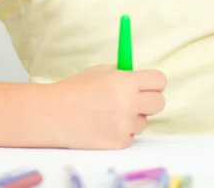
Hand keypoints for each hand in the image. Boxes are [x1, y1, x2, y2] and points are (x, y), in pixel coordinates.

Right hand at [49, 65, 165, 149]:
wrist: (53, 114)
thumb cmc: (76, 89)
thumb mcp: (101, 71)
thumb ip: (124, 74)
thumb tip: (142, 78)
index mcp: (125, 82)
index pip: (159, 81)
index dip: (154, 82)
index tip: (149, 84)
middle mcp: (129, 103)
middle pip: (159, 103)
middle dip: (149, 99)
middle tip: (136, 98)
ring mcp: (124, 125)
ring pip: (144, 121)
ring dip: (133, 117)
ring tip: (110, 112)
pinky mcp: (118, 143)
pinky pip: (131, 135)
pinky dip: (122, 131)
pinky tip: (104, 124)